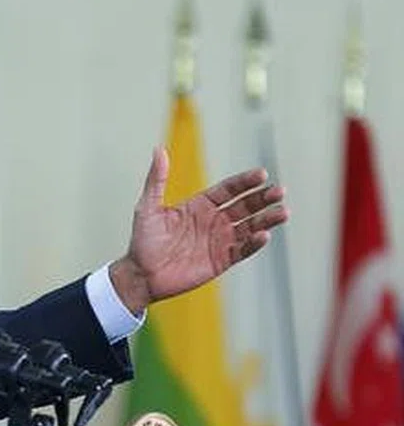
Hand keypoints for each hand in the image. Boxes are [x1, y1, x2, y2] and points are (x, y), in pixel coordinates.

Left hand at [111, 146, 288, 313]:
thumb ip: (157, 180)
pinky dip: (254, 244)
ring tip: (283, 212)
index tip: (262, 174)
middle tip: (280, 191)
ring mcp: (219, 241)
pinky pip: (242, 250)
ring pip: (250, 226)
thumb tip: (159, 150)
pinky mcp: (221, 261)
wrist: (141, 274)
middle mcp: (213, 221)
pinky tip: (264, 235)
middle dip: (263, 198)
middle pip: (245, 206)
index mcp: (200, 205)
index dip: (245, 182)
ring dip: (267, 219)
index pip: (229, 189)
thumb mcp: (148, 207)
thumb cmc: (143, 240)